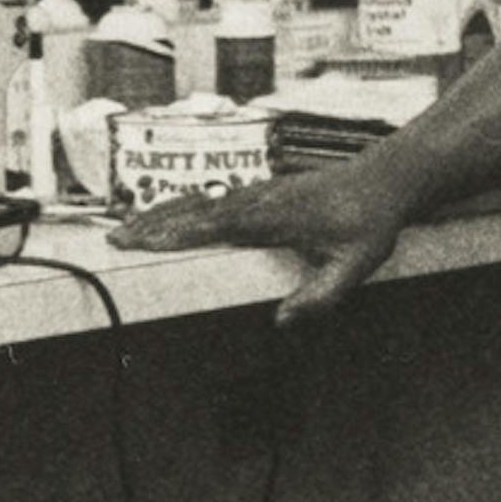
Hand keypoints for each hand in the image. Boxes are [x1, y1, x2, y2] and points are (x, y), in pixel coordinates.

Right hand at [111, 164, 410, 322]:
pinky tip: (165, 216)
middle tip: (115, 238)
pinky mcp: (260, 191)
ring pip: (200, 201)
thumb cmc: (370, 224)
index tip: (146, 242)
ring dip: (161, 214)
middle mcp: (260, 199)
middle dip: (154, 224)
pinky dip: (182, 207)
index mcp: (276, 216)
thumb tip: (282, 320)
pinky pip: (212, 199)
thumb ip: (322, 296)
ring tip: (125, 228)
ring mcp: (258, 192)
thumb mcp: (355, 266)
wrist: (385, 180)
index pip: (218, 225)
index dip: (180, 233)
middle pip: (197, 210)